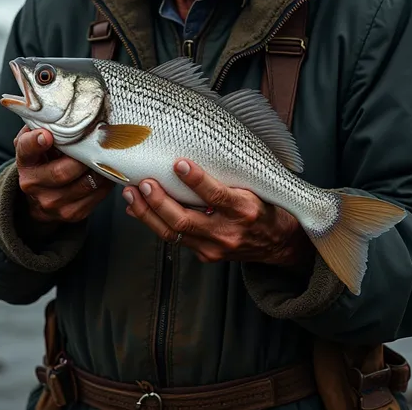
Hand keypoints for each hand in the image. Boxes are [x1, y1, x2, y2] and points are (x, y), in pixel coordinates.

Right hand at [15, 126, 113, 223]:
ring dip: (100, 169)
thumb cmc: (44, 160)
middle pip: (62, 171)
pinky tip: (108, 171)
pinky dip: (106, 182)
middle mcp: (34, 185)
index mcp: (26, 162)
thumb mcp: (37, 142)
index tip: (47, 135)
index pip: (26, 150)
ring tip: (109, 155)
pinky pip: (96, 196)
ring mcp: (53, 203)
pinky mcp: (72, 214)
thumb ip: (43, 126)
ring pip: (84, 184)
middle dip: (83, 157)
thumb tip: (62, 109)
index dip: (35, 142)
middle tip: (98, 143)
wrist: (40, 197)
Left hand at [122, 158, 313, 269]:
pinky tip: (137, 208)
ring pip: (173, 233)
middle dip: (159, 201)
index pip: (218, 196)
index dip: (197, 181)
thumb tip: (190, 156)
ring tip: (131, 193)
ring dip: (148, 212)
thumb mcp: (256, 187)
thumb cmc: (266, 206)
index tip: (180, 163)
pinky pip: (174, 240)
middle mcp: (228, 232)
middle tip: (143, 182)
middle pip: (185, 220)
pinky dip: (153, 222)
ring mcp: (215, 248)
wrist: (280, 244)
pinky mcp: (206, 256)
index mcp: (245, 210)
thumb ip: (228, 175)